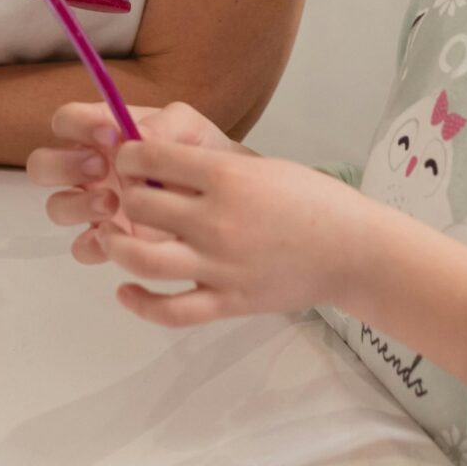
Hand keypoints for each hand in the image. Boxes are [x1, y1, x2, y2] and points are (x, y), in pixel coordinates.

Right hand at [28, 101, 243, 264]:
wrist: (230, 199)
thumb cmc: (203, 154)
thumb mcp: (189, 128)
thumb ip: (163, 125)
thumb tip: (134, 136)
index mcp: (102, 133)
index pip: (65, 120)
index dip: (77, 125)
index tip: (111, 135)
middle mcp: (90, 168)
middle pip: (42, 164)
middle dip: (64, 166)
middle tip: (99, 168)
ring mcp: (94, 206)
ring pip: (56, 207)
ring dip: (77, 205)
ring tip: (113, 204)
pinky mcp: (109, 241)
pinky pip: (82, 247)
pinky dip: (94, 243)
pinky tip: (121, 236)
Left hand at [92, 139, 378, 327]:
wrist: (354, 250)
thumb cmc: (310, 200)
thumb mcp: (259, 167)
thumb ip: (208, 167)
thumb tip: (153, 162)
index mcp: (226, 176)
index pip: (150, 157)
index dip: (127, 155)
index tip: (127, 159)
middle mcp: (216, 220)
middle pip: (138, 205)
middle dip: (122, 197)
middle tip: (123, 197)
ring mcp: (221, 265)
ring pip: (143, 259)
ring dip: (117, 247)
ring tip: (112, 238)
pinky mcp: (228, 302)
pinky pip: (170, 310)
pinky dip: (139, 303)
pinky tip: (126, 290)